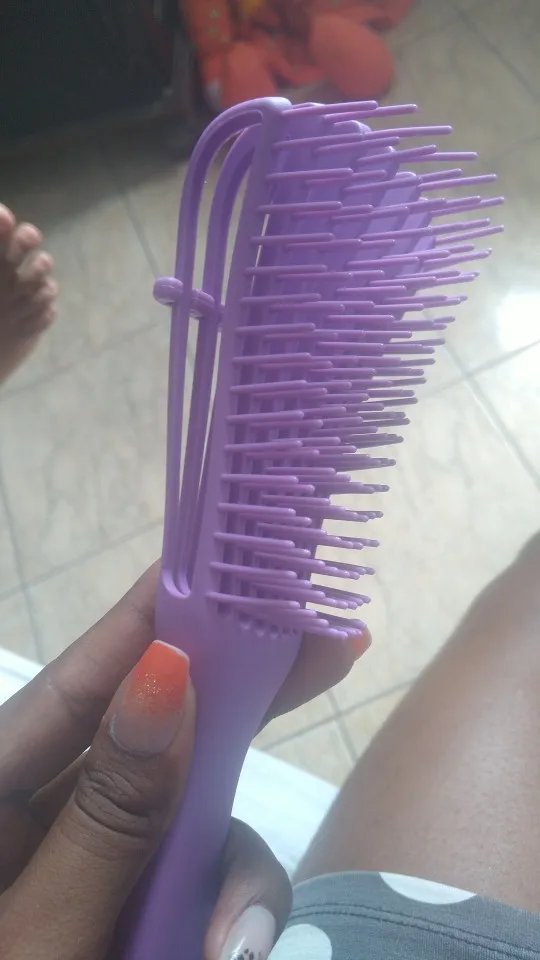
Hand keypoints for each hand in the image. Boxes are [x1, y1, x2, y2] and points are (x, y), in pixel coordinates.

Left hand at [0, 563, 366, 958]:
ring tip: (230, 943)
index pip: (80, 682)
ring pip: (196, 812)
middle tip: (326, 645)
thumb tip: (170, 676)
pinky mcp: (141, 902)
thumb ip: (110, 812)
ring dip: (233, 865)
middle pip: (155, 727)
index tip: (230, 561)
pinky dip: (230, 903)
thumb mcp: (41, 930)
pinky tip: (229, 950)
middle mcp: (50, 811)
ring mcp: (101, 860)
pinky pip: (203, 874)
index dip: (153, 615)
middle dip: (238, 698)